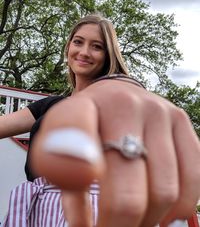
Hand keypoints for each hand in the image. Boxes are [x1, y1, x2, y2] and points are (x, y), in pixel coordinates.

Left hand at [30, 80, 199, 226]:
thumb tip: (82, 222)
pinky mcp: (181, 121)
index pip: (73, 138)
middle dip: (116, 226)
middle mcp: (125, 104)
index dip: (74, 180)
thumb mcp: (62, 139)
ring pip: (164, 192)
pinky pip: (192, 178)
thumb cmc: (88, 123)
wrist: (117, 95)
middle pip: (126, 193)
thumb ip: (63, 175)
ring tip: (131, 220)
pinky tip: (160, 211)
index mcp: (85, 107)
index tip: (80, 222)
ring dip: (147, 220)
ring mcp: (159, 111)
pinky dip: (177, 207)